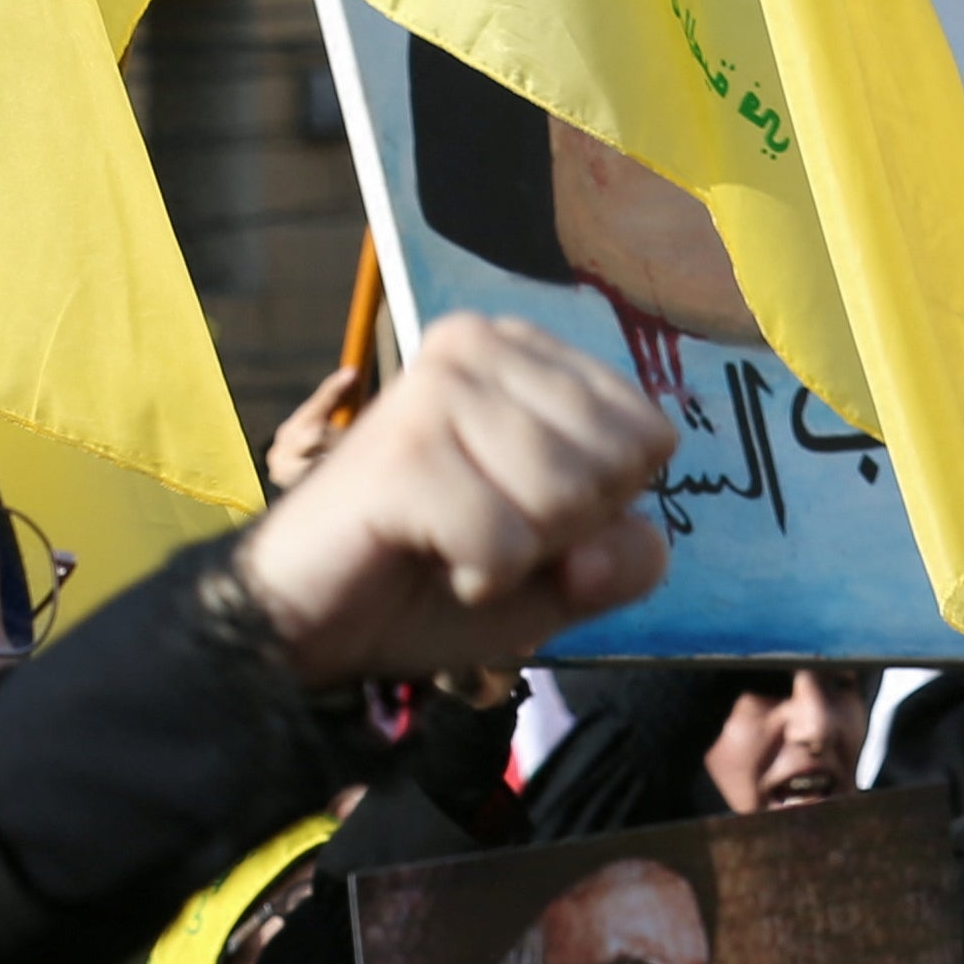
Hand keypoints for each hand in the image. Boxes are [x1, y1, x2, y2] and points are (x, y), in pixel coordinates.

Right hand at [229, 311, 675, 681]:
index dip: (602, 507)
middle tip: (478, 528)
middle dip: (561, 530)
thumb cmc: (439, 577)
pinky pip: (503, 542)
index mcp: (526, 350)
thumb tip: (598, 554)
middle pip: (616, 464)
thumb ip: (628, 559)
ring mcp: (436, 389)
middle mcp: (479, 344)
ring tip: (448, 538)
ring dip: (515, 553)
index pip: (649, 434)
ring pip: (563, 498)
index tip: (521, 512)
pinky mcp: (402, 451)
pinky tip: (423, 553)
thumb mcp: (566, 575)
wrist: (314, 620)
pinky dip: (476, 577)